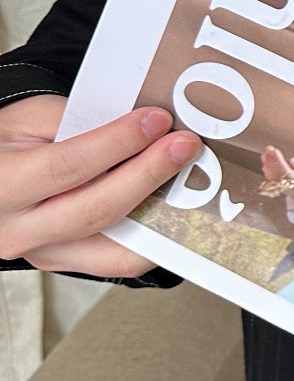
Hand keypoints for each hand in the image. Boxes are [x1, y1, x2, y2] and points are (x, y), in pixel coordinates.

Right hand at [0, 94, 200, 277]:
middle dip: (148, 175)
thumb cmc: (5, 142)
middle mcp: (16, 229)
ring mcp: (40, 253)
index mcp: (2, 183)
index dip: (119, 143)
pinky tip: (173, 211)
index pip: (69, 166)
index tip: (157, 121)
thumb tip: (142, 126)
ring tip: (188, 180)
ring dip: (158, 214)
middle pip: (96, 210)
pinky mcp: (62, 262)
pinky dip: (148, 239)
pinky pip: (113, 261)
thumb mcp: (29, 118)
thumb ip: (80, 122)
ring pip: (111, 249)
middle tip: (185, 146)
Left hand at [260, 144, 293, 207]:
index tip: (275, 151)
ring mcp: (288, 192)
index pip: (288, 174)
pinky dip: (268, 171)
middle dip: (271, 162)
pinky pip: (274, 182)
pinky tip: (266, 163)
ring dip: (268, 165)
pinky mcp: (285, 190)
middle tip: (269, 149)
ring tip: (266, 152)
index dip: (279, 162)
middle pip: (278, 177)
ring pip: (274, 180)